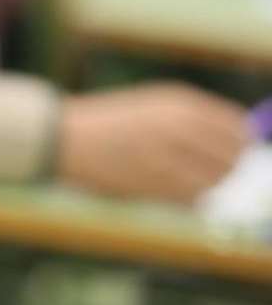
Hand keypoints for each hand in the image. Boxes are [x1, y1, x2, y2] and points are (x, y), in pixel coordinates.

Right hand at [58, 83, 248, 203]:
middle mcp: (177, 128)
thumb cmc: (108, 123)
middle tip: (220, 174)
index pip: (234, 127)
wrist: (63, 138)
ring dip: (210, 186)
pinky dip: (190, 199)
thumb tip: (236, 139)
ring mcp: (164, 156)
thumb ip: (192, 121)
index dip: (241, 143)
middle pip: (229, 156)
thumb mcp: (152, 107)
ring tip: (195, 184)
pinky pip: (188, 197)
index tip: (239, 151)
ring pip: (212, 180)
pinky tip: (178, 194)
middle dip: (229, 167)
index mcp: (179, 105)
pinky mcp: (150, 183)